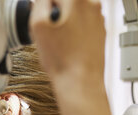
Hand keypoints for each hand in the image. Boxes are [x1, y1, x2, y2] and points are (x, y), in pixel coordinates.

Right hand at [30, 0, 124, 114]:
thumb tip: (41, 1)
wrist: (79, 82)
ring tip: (55, 41)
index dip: (42, 7)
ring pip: (73, 13)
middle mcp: (91, 5)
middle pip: (65, 2)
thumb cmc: (62, 60)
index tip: (39, 17)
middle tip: (46, 30)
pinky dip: (71, 32)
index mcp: (77, 0)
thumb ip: (39, 4)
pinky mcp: (99, 33)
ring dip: (62, 22)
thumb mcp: (38, 25)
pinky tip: (65, 47)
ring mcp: (97, 19)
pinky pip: (81, 25)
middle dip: (53, 12)